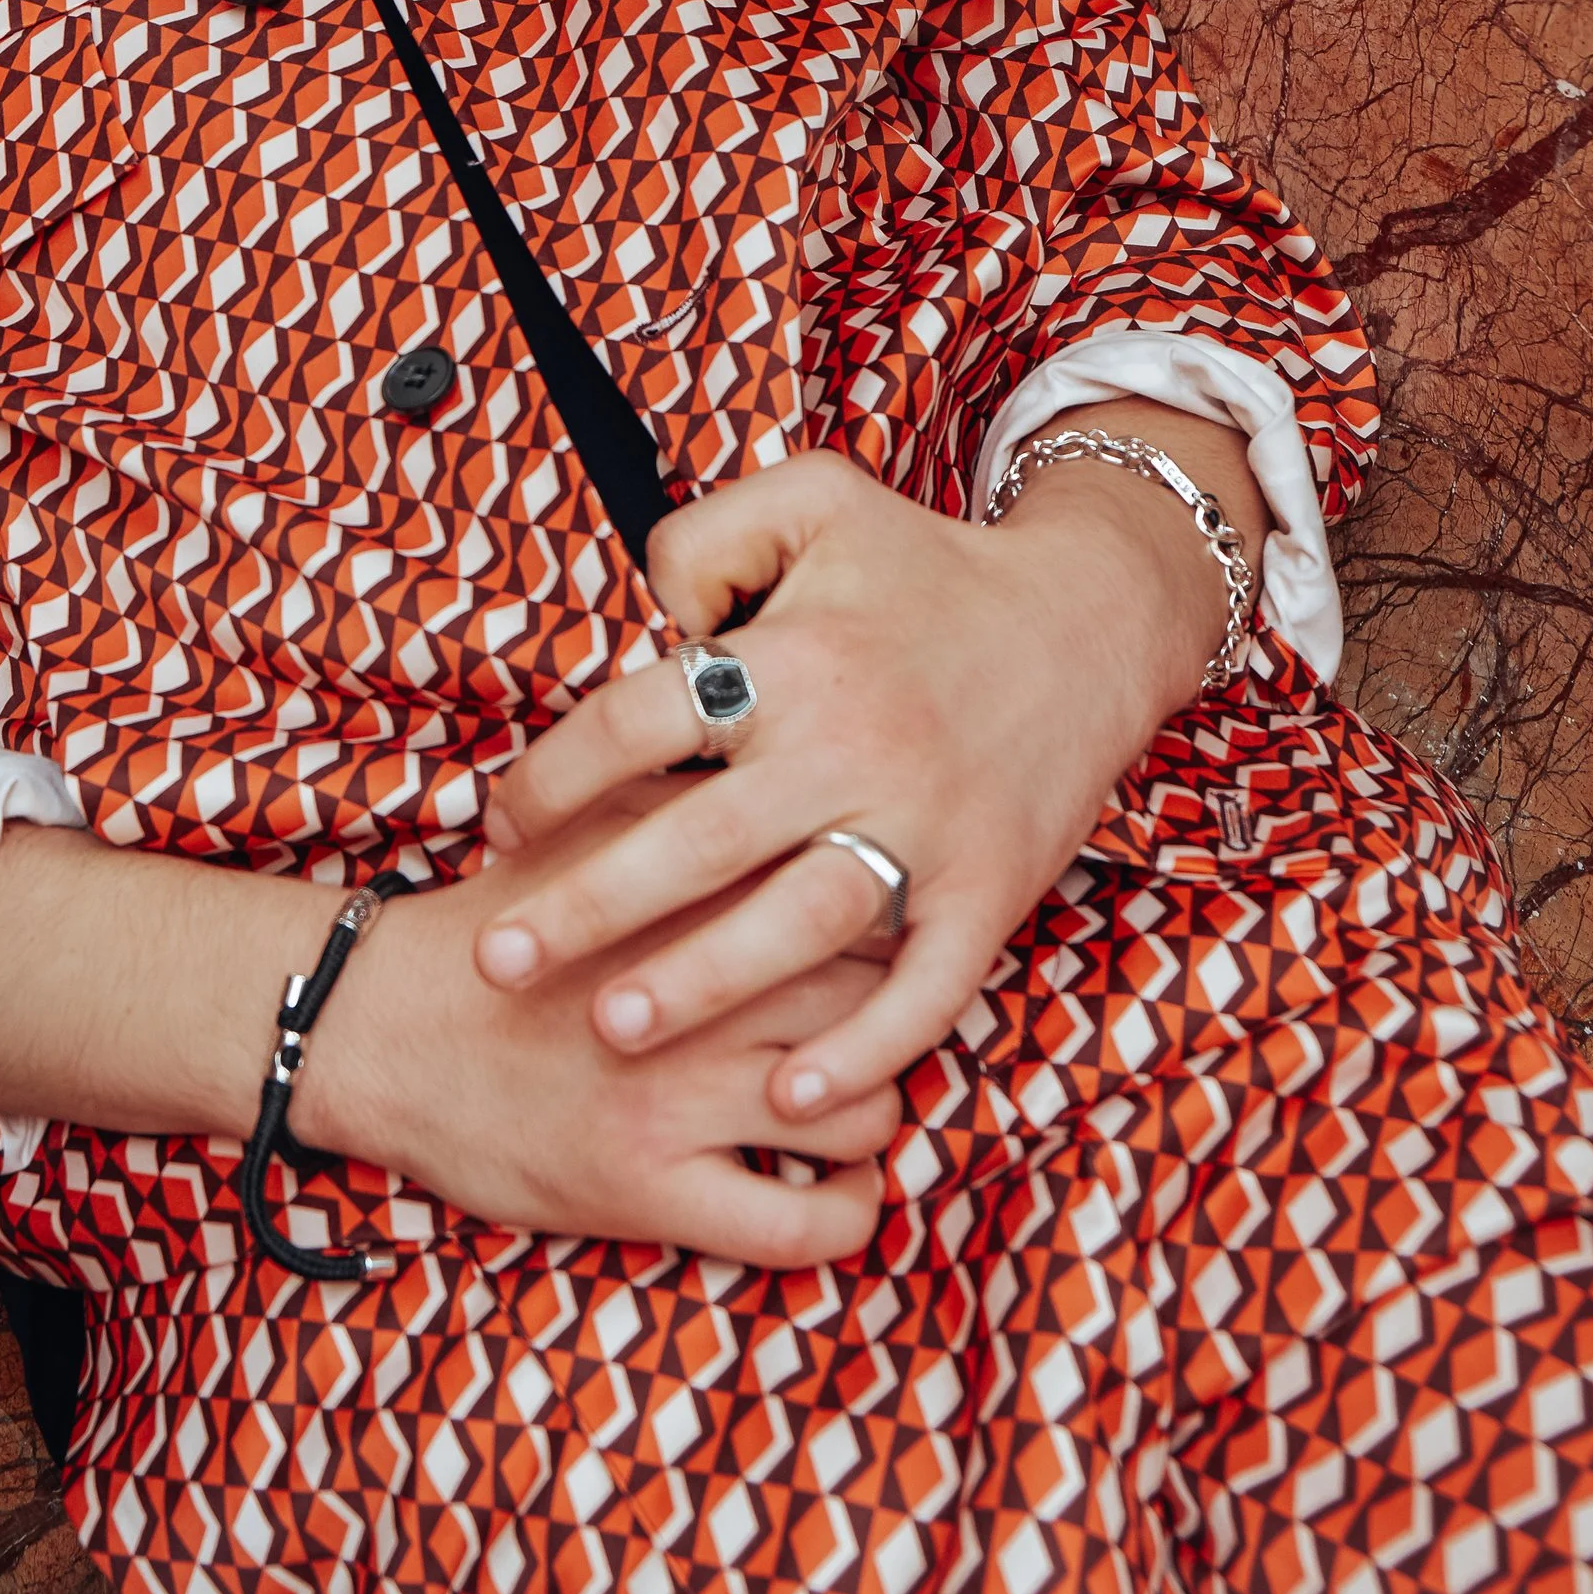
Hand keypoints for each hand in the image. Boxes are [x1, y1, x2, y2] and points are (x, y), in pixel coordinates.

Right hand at [297, 779, 902, 1270]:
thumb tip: (797, 783)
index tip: (886, 935)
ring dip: (874, 1113)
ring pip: (858, 1110)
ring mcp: (676, 1095)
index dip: (887, 920)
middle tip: (882, 1024)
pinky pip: (801, 1226)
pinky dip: (848, 1215)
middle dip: (893, 1015)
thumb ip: (694, 802)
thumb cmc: (499, 922)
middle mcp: (696, 991)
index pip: (847, 898)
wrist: (380, 1023)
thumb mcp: (593, 827)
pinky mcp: (649, 1189)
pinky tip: (844, 1193)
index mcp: (691, 894)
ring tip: (852, 1106)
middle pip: (873, 1002)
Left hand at [467, 440, 1234, 1133]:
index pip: (640, 720)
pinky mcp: (990, 892)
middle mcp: (853, 747)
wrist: (1093, 622)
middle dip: (588, 907)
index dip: (555, 775)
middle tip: (498, 959)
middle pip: (696, 842)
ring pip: (796, 925)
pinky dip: (863, 1048)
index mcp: (796, 657)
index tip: (502, 823)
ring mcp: (926, 828)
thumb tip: (644, 620)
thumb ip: (704, 539)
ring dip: (701, 984)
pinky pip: (924, 988)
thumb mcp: (811, 496)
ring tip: (611, 1027)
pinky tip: (793, 1096)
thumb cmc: (927, 565)